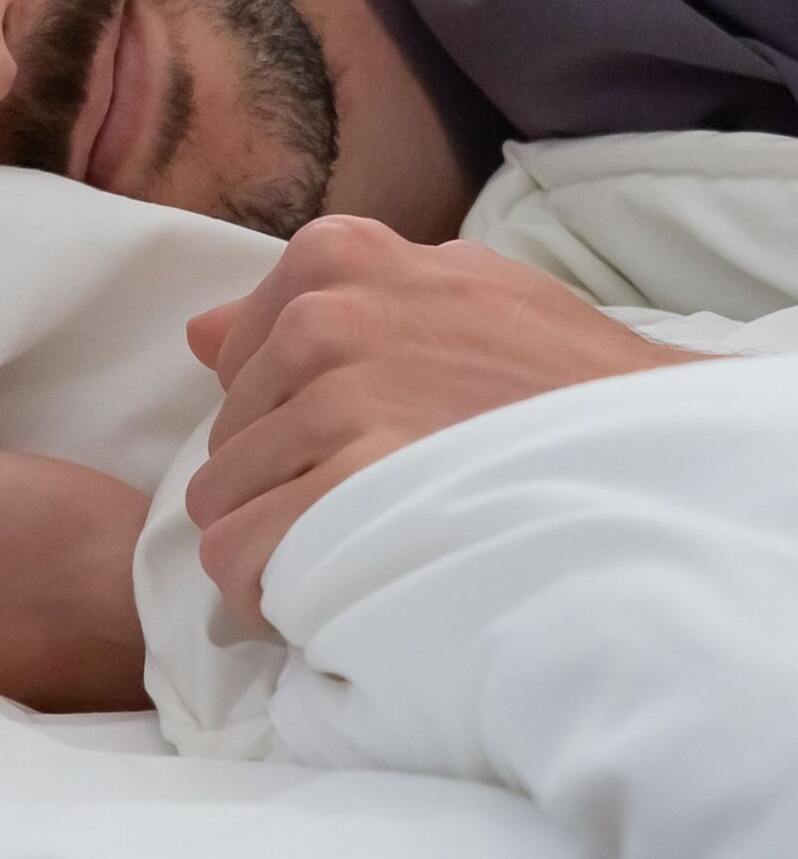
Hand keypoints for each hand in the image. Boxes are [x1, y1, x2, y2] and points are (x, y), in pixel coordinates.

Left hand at [182, 217, 705, 635]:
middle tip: (365, 514)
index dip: (287, 420)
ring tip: (358, 555)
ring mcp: (333, 404)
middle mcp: (322, 319)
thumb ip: (331, 300)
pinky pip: (241, 558)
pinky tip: (327, 599)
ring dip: (280, 544)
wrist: (658, 450)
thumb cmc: (564, 378)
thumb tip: (200, 335)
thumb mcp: (457, 291)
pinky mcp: (342, 492)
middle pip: (228, 436)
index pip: (234, 359)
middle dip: (281, 484)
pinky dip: (271, 593)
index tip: (349, 449)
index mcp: (339, 258)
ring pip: (223, 502)